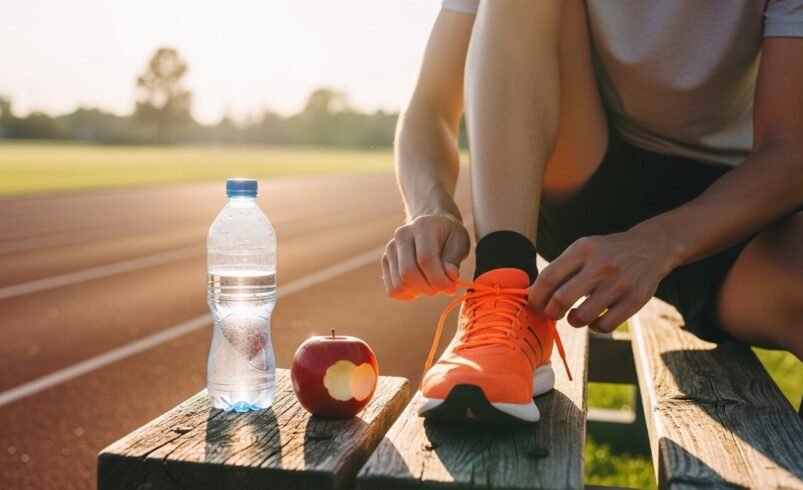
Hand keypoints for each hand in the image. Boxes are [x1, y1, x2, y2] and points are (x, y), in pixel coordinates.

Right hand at [382, 214, 469, 300]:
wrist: (432, 227)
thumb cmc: (449, 236)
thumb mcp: (460, 243)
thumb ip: (454, 260)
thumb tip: (451, 277)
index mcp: (422, 226)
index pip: (426, 259)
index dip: (439, 280)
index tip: (452, 288)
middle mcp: (402, 235)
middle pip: (408, 273)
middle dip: (429, 288)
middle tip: (443, 289)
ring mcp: (390, 248)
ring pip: (399, 284)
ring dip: (419, 292)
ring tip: (432, 284)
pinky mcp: (385, 261)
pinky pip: (393, 289)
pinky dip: (408, 294)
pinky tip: (420, 286)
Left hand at [529, 228, 676, 332]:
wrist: (651, 248)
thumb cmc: (606, 252)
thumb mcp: (583, 249)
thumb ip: (560, 269)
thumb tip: (531, 295)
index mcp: (583, 249)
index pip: (549, 277)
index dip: (536, 296)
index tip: (535, 303)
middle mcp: (601, 265)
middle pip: (562, 299)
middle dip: (551, 312)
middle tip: (552, 313)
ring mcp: (619, 283)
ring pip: (582, 317)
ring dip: (572, 321)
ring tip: (574, 315)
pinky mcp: (635, 300)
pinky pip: (603, 326)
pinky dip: (594, 326)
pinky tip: (594, 318)